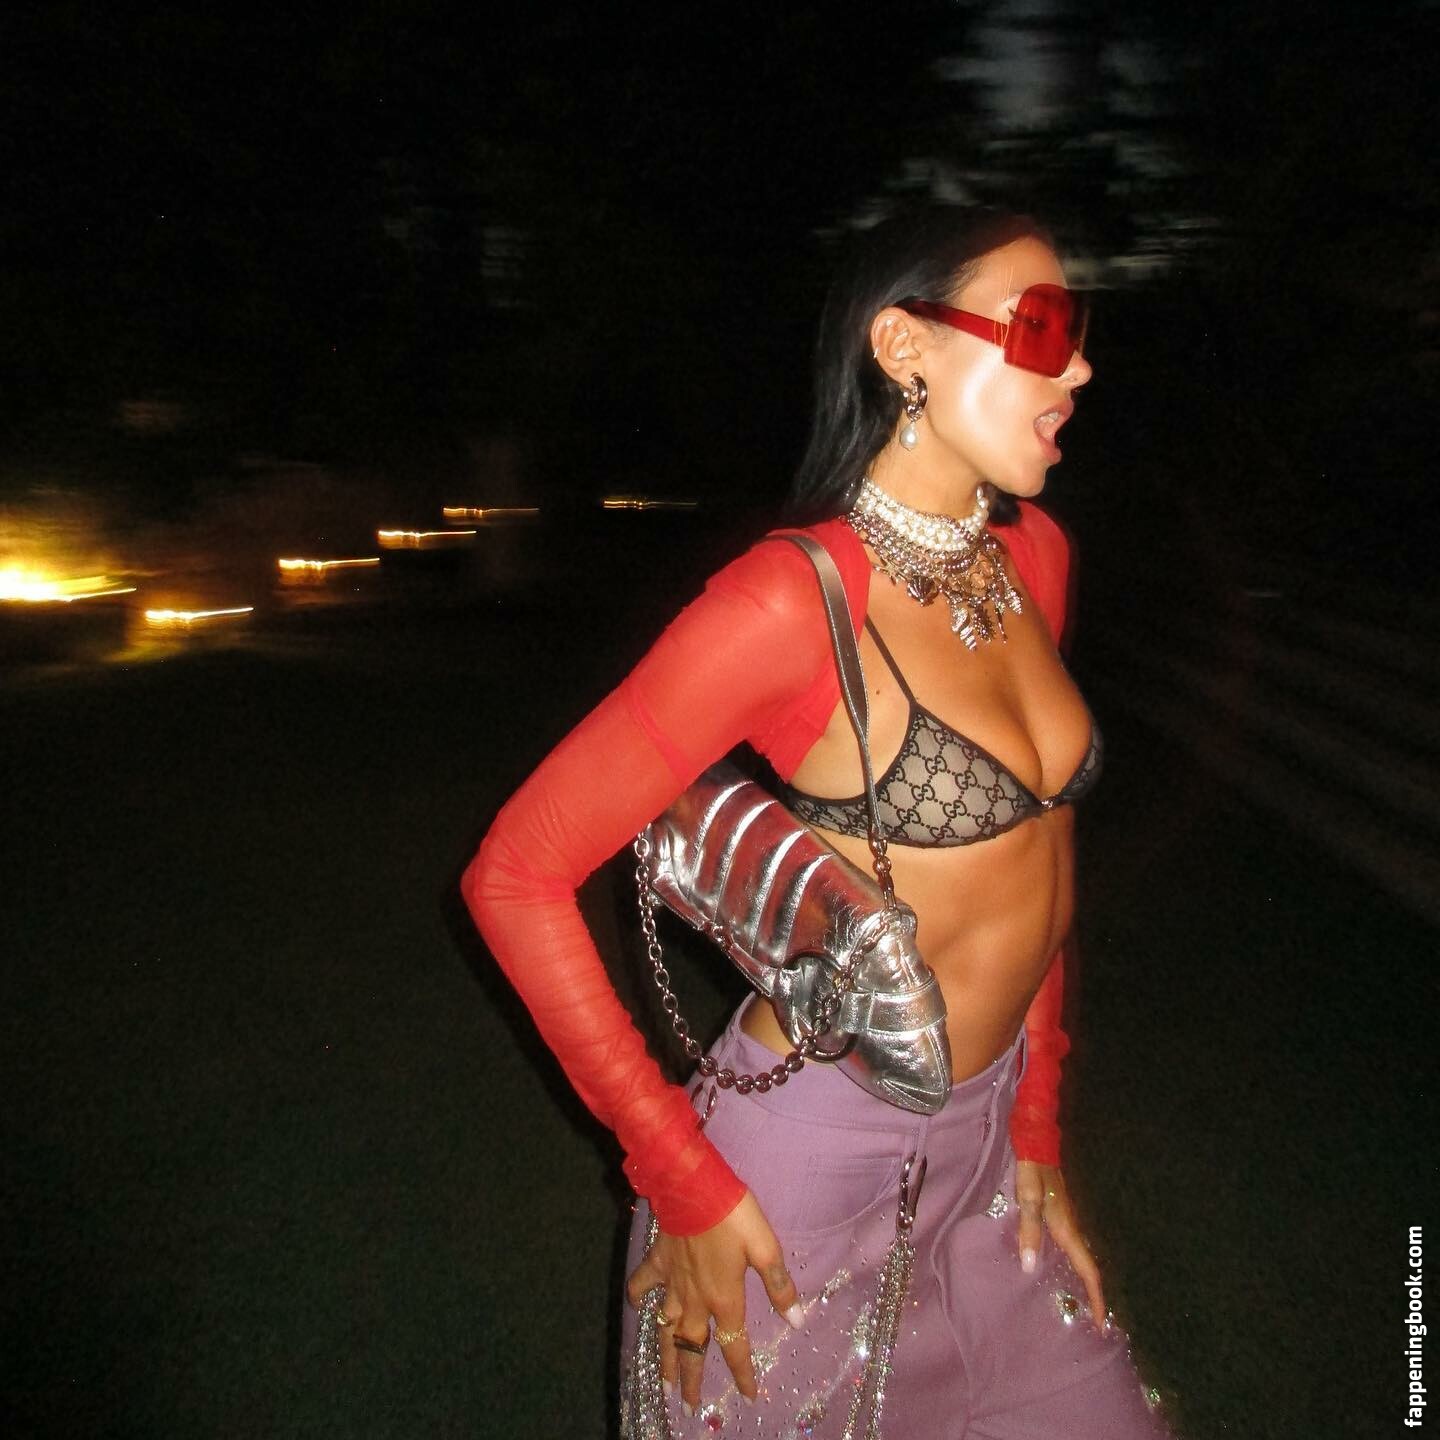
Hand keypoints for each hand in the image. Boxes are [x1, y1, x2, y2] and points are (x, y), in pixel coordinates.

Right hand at [627, 1191, 803, 1413]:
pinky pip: (642, 1287)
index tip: (749, 1396)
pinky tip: (639, 1306)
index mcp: (724, 1299)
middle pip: (693, 1349)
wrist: (692, 1187)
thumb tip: (797, 1321)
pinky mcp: (657, 1263)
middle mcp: (695, 1300)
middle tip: (689, 1407)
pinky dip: (638, 1299)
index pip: (735, 1346)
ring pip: (665, 1330)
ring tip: (663, 1383)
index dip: (743, 1373)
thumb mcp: (766, 1247)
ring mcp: (672, 1283)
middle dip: (692, 1381)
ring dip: (664, 1357)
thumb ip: (780, 1286)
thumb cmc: (733, 1215)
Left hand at [1014, 1160, 1105, 1327]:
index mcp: (1066, 1228)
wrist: (1039, 1142)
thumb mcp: (1027, 1199)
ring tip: (1083, 1304)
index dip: (1097, 1297)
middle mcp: (1073, 1227)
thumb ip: (1029, 1230)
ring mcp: (1070, 1219)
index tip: (1104, 1323)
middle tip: (1096, 1322)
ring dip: (1086, 1281)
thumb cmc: (1033, 1170)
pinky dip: (1075, 1264)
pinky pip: (1073, 1246)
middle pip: (1089, 1268)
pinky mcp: (1063, 1213)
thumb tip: (1029, 1267)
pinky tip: (1065, 1269)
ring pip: (1082, 1257)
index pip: (1088, 1270)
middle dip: (1095, 1295)